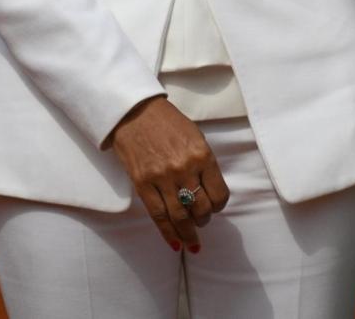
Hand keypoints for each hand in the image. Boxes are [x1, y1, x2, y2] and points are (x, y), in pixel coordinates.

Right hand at [109, 95, 228, 251]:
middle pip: (201, 209)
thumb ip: (203, 162)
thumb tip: (209, 190)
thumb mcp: (194, 136)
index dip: (219, 205)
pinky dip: (168, 234)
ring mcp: (163, 178)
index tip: (214, 205)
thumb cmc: (167, 122)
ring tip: (191, 238)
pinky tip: (175, 244)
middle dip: (204, 219)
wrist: (135, 112)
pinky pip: (159, 217)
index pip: (219, 194)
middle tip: (201, 219)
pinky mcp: (143, 184)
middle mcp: (184, 168)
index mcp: (202, 155)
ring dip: (188, 232)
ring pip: (181, 217)